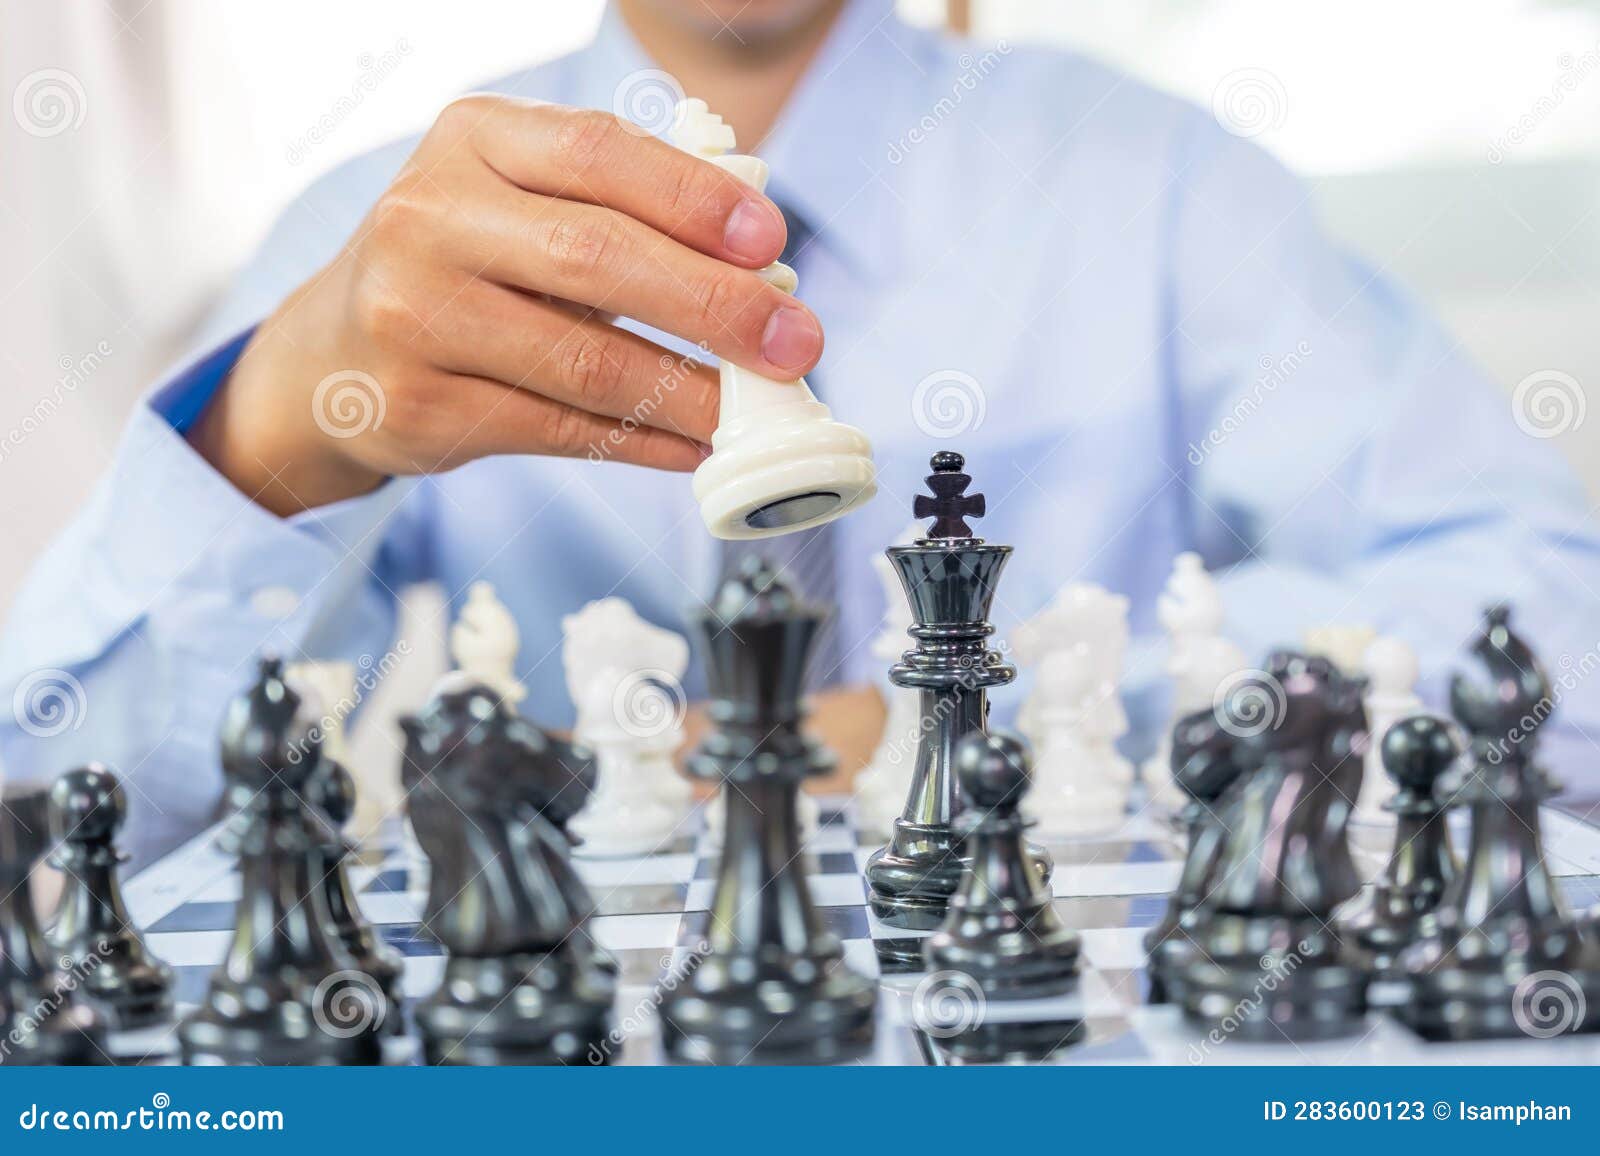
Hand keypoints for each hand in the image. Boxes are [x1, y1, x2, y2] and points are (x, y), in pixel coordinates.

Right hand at [190, 96, 821, 514]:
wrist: (332, 357)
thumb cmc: (461, 264)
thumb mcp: (515, 198)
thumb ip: (617, 207)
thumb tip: (759, 267)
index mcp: (471, 139)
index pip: (599, 154)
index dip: (695, 200)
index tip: (772, 242)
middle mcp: (429, 217)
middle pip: (597, 258)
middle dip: (714, 305)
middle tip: (795, 342)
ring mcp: (414, 315)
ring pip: (584, 362)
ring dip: (689, 393)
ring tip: (754, 412)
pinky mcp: (421, 406)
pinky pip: (559, 430)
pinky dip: (641, 442)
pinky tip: (694, 447)